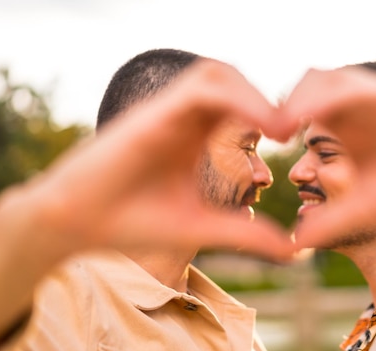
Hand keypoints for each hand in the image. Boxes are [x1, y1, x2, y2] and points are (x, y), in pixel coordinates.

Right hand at [21, 59, 293, 260]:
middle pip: (234, 81)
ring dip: (256, 94)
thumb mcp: (201, 227)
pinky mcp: (153, 113)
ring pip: (218, 74)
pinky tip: (260, 129)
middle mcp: (182, 116)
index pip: (241, 106)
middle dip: (271, 99)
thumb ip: (246, 234)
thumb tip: (295, 251)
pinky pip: (201, 88)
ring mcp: (166, 110)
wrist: (76, 223)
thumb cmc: (131, 223)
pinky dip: (237, 99)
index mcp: (194, 136)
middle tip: (299, 131)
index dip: (274, 115)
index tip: (300, 143)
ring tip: (284, 130)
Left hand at [277, 66, 375, 247]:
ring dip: (300, 98)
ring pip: (326, 82)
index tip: (261, 143)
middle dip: (282, 106)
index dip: (278, 122)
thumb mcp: (369, 208)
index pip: (300, 113)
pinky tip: (313, 117)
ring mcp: (375, 98)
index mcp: (344, 130)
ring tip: (282, 126)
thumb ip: (333, 220)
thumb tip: (295, 239)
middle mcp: (356, 110)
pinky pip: (357, 87)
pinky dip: (331, 97)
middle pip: (306, 91)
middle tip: (265, 130)